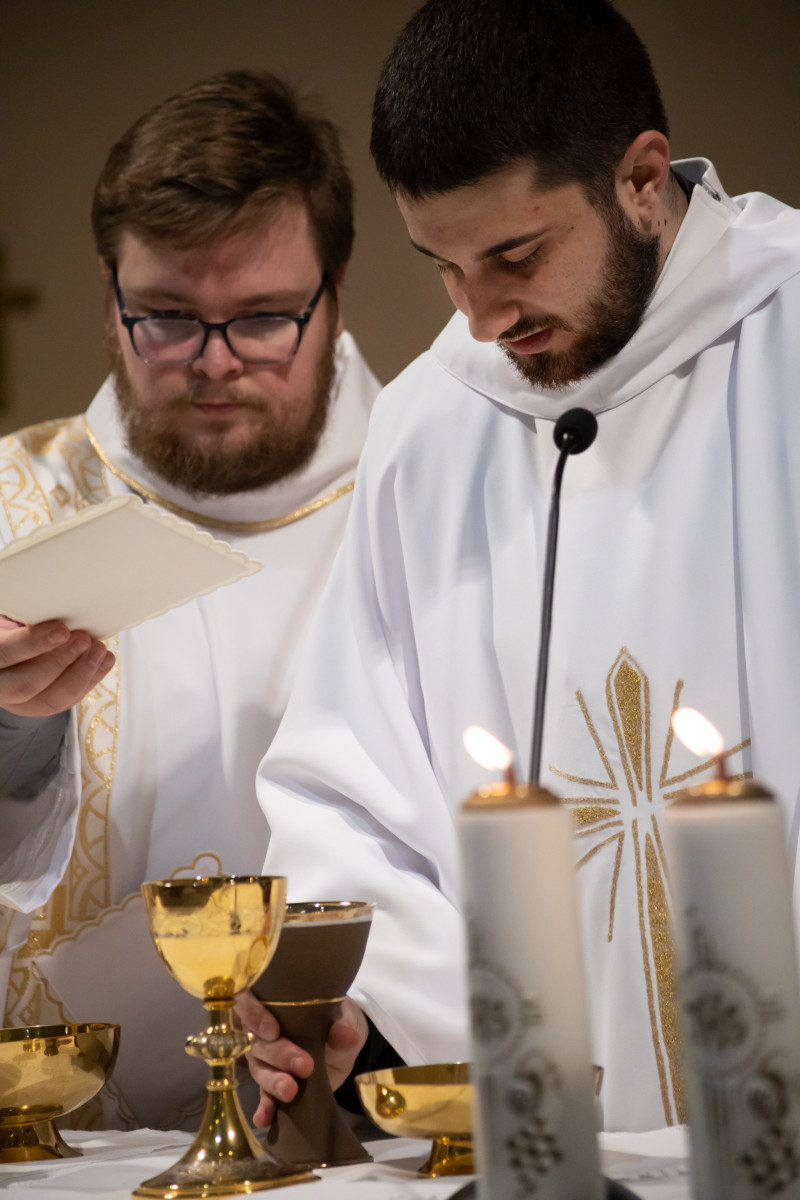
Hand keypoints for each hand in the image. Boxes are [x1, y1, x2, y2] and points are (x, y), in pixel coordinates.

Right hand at [0, 617, 114, 716]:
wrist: (16, 644)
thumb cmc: (15, 623)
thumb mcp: (14, 616)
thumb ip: (28, 616)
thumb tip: (57, 606)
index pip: (4, 653)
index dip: (32, 644)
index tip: (61, 629)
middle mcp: (0, 682)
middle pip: (24, 685)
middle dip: (59, 663)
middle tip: (84, 640)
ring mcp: (18, 700)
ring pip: (49, 700)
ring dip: (81, 674)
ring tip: (99, 649)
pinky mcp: (40, 706)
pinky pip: (66, 701)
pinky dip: (90, 680)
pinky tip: (105, 660)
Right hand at [234, 990, 367, 1128]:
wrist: (342, 1045)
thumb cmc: (335, 1020)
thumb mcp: (342, 1018)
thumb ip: (341, 1025)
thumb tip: (345, 1035)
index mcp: (272, 1003)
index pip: (247, 1001)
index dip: (253, 1015)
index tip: (273, 1031)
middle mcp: (261, 1030)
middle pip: (256, 1042)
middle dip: (278, 1054)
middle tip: (303, 1065)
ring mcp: (264, 1059)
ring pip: (259, 1069)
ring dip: (273, 1081)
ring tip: (290, 1091)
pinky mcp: (272, 1084)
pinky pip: (263, 1096)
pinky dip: (264, 1107)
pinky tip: (264, 1118)